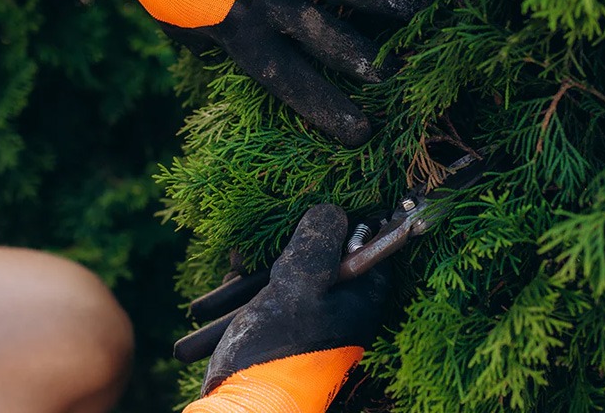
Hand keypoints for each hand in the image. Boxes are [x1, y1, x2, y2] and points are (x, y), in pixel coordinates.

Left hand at [58, 0, 429, 146]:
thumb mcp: (184, 27)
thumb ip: (219, 51)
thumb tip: (244, 76)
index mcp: (239, 32)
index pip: (288, 80)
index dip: (325, 108)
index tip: (360, 133)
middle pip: (323, 33)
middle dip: (362, 56)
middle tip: (395, 73)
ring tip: (420, 8)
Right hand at [180, 204, 388, 412]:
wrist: (246, 406)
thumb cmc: (280, 348)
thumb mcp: (300, 285)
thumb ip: (317, 244)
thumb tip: (332, 211)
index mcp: (360, 300)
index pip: (370, 249)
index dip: (352, 226)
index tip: (325, 210)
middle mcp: (342, 310)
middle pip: (327, 257)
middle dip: (296, 244)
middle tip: (274, 237)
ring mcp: (311, 322)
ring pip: (295, 274)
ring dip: (268, 263)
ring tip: (242, 262)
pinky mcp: (283, 331)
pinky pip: (273, 295)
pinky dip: (254, 283)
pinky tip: (234, 279)